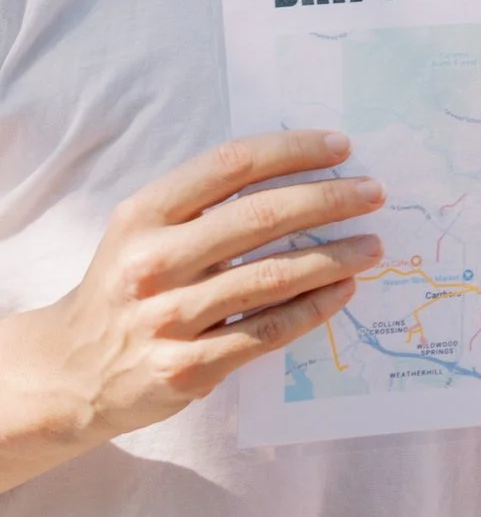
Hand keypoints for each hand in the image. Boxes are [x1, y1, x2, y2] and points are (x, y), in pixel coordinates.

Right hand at [1, 131, 382, 455]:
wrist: (71, 370)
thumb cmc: (128, 285)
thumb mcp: (145, 231)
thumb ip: (207, 202)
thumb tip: (302, 170)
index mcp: (143, 216)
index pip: (230, 166)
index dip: (291, 151)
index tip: (340, 146)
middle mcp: (153, 263)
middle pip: (261, 218)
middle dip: (329, 200)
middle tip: (374, 193)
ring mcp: (169, 318)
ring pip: (273, 278)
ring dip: (336, 257)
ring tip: (373, 244)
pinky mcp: (187, 367)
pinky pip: (268, 330)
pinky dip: (315, 307)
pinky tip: (344, 289)